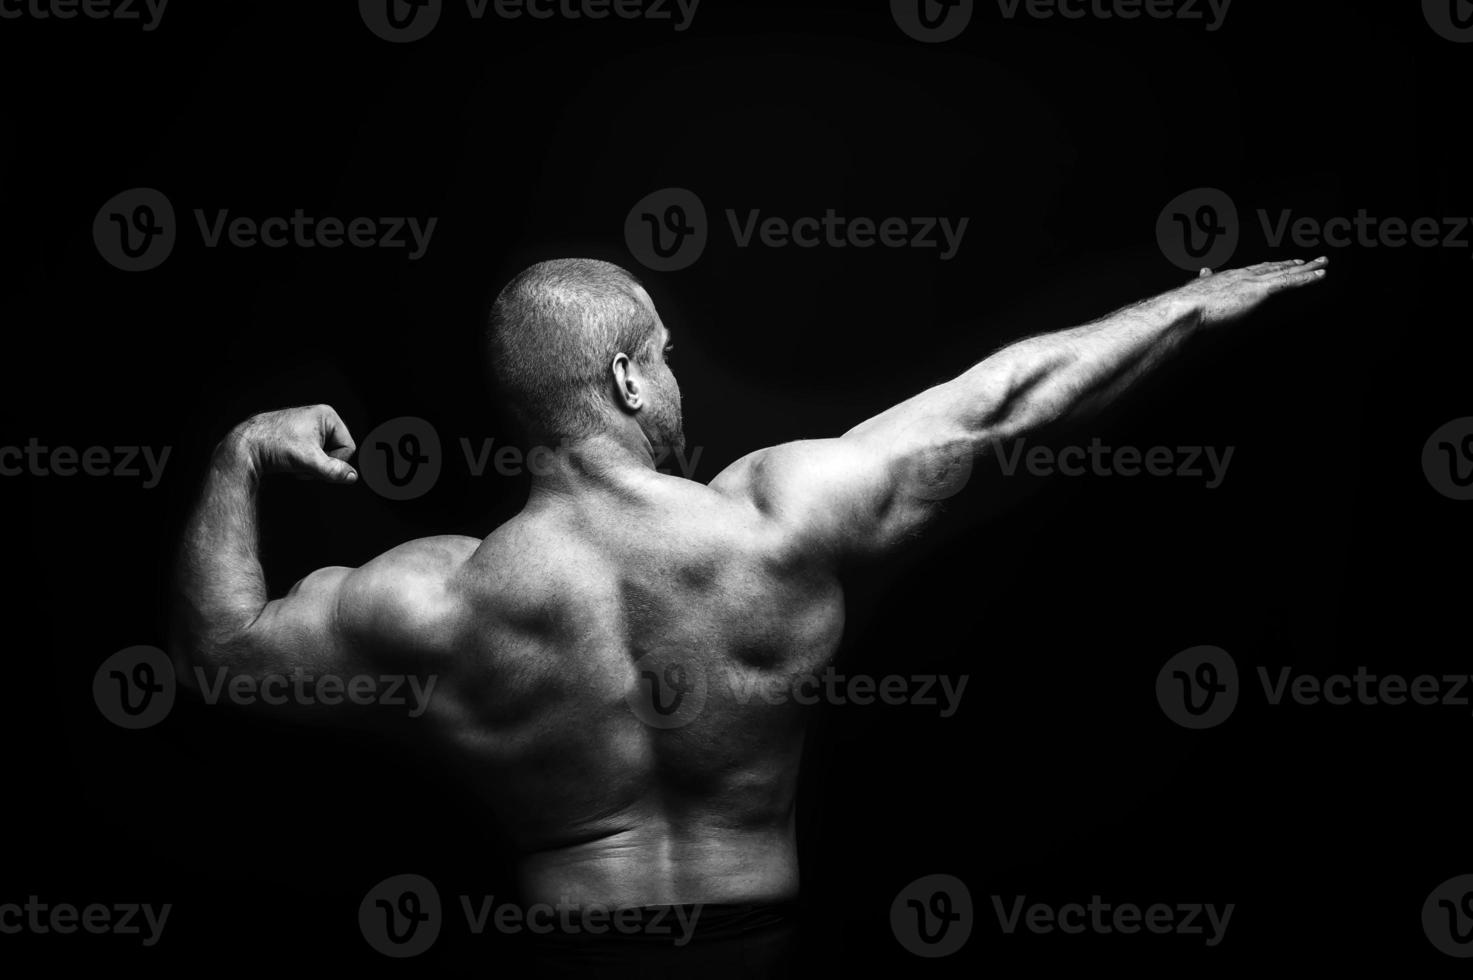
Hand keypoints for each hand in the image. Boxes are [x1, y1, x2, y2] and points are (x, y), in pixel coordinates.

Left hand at [229, 405, 357, 483]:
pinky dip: (304, 462)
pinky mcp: (298, 435)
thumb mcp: (309, 460)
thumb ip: (334, 470)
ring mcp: (308, 426)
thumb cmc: (274, 445)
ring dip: (312, 465)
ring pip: (324, 455)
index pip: (348, 447)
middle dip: (321, 463)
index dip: (334, 461)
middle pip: (336, 451)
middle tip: (303, 464)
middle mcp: (319, 417)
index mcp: (327, 416)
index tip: (314, 464)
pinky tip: (290, 461)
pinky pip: (312, 454)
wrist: (245, 446)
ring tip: (294, 462)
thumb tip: (352, 476)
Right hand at [1175, 256, 1328, 327]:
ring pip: (1287, 272)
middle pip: (1274, 267)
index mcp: (1230, 276)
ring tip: (1324, 263)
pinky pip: (1290, 282)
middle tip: (1308, 261)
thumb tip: (1204, 271)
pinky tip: (1320, 274)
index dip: (1271, 266)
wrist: (1186, 307)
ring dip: (1308, 268)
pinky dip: (1307, 277)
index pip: (1256, 270)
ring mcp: (1254, 281)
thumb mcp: (1197, 289)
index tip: (1282, 264)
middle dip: (1291, 264)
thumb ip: (1205, 280)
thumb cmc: (1187, 305)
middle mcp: (1244, 275)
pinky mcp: (1260, 291)